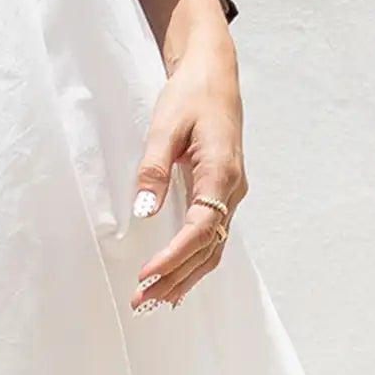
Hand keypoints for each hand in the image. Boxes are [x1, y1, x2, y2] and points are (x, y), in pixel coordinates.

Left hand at [129, 44, 247, 311]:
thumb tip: (143, 212)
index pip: (200, 230)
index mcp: (221, 173)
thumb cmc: (190, 95)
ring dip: (185, 275)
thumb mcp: (166, 126)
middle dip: (176, 278)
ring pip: (213, 247)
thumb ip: (154, 169)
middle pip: (208, 248)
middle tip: (142, 301)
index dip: (175, 257)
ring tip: (155, 300)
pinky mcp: (223, 191)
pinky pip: (212, 235)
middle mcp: (232, 190)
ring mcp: (231, 193)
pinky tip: (176, 276)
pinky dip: (195, 260)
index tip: (147, 275)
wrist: (214, 73)